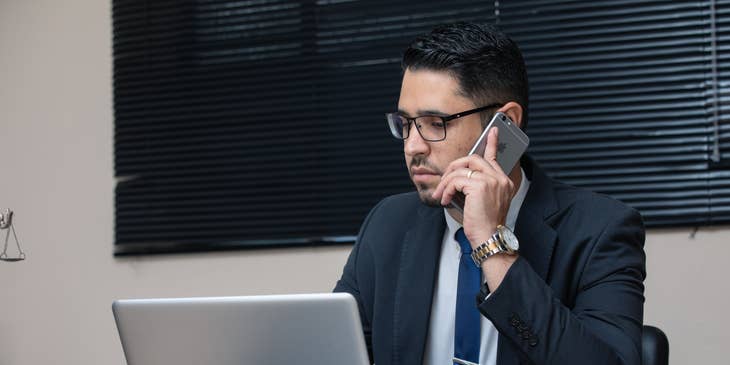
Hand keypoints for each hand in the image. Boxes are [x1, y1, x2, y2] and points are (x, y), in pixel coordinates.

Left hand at [431, 127, 515, 245]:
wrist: (489, 237)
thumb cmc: (484, 224)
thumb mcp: (482, 202)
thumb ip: (477, 186)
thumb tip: (458, 177)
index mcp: (503, 181)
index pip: (495, 157)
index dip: (492, 143)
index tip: (493, 131)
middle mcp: (500, 179)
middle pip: (473, 158)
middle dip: (454, 167)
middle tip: (445, 180)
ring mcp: (491, 181)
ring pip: (461, 169)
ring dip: (446, 182)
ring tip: (442, 195)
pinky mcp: (479, 186)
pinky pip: (455, 180)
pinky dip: (447, 190)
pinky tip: (446, 200)